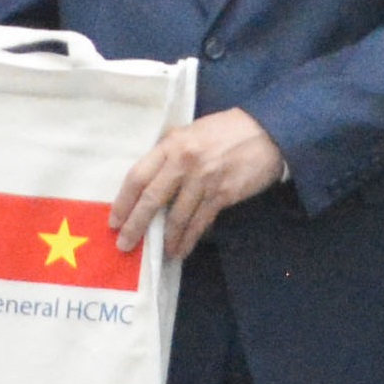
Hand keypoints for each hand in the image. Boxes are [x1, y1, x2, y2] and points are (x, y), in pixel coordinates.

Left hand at [110, 109, 285, 259]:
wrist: (268, 131)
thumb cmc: (227, 130)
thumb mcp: (192, 130)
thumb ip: (170, 149)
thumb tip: (151, 174)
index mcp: (172, 144)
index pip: (138, 175)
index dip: (124, 201)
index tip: (114, 220)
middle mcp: (184, 161)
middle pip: (152, 199)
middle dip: (136, 225)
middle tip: (125, 244)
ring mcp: (204, 179)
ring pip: (177, 216)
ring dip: (166, 238)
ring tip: (159, 252)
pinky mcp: (223, 194)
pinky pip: (200, 222)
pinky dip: (189, 239)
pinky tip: (181, 249)